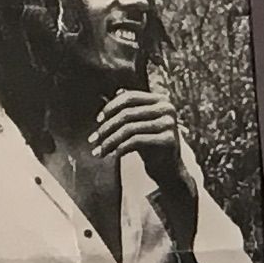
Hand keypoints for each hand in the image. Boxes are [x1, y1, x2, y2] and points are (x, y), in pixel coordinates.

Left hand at [92, 88, 199, 246]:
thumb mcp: (139, 124)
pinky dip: (121, 148)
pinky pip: (136, 141)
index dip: (111, 107)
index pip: (130, 97)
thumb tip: (115, 92)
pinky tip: (114, 155)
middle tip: (94, 140)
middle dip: (106, 128)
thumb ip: (130, 109)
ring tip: (100, 151)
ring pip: (129, 129)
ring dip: (110, 141)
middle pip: (127, 114)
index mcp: (160, 100)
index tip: (98, 121)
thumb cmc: (150, 145)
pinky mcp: (169, 140)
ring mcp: (169, 124)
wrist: (168, 169)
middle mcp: (167, 109)